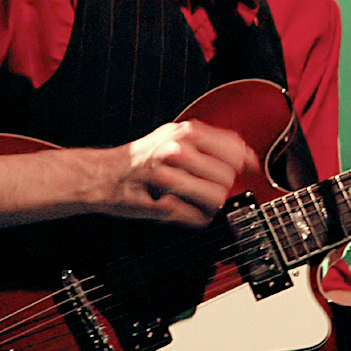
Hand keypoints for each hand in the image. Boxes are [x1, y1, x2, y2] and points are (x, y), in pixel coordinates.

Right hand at [108, 120, 259, 225]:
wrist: (102, 176)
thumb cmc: (138, 159)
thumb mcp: (172, 136)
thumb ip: (206, 142)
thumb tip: (243, 154)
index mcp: (184, 132)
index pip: (232, 147)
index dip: (244, 161)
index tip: (249, 170)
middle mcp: (178, 150)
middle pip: (227, 175)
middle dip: (225, 186)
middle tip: (212, 189)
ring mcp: (170, 177)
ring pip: (216, 197)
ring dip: (213, 204)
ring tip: (201, 202)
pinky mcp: (163, 203)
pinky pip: (198, 217)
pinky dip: (199, 218)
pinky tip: (191, 212)